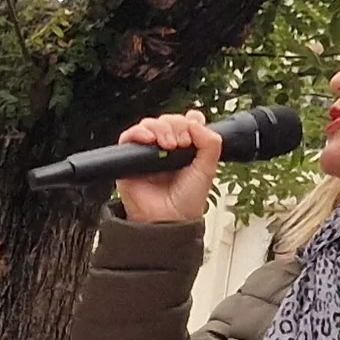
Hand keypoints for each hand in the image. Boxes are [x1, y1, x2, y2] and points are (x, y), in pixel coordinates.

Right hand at [113, 110, 221, 225]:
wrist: (168, 219)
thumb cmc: (186, 202)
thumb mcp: (208, 169)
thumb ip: (210, 142)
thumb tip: (195, 120)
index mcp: (185, 149)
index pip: (185, 122)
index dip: (189, 121)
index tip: (194, 132)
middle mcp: (166, 149)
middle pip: (168, 120)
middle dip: (176, 126)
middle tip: (181, 143)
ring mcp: (148, 153)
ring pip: (150, 124)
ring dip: (160, 128)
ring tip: (168, 145)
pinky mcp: (129, 160)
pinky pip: (129, 137)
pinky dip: (138, 132)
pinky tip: (149, 139)